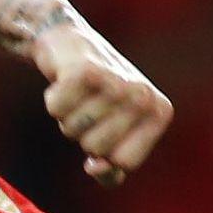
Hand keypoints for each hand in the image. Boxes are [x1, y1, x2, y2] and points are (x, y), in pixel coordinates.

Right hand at [27, 12, 172, 185]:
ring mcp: (116, 82)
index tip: (107, 128)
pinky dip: (53, 98)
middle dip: (84, 134)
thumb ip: (111, 167)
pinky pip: (57, 109)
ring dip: (67, 116)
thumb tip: (96, 167)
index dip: (107, 154)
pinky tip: (64, 81)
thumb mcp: (113, 136)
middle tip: (89, 106)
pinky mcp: (86, 71)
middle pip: (97, 149)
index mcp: (159, 112)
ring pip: (74, 130)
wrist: (71, 45)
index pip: (125, 163)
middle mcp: (143, 96)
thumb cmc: (95, 95)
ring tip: (79, 94)